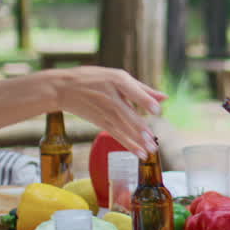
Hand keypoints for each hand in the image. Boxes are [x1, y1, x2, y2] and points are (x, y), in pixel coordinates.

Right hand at [53, 66, 167, 157]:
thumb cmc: (95, 79)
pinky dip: (128, 144)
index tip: (157, 111)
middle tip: (152, 140)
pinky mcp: (101, 122)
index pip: (132, 91)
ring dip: (136, 140)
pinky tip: (139, 153)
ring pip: (122, 127)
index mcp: (116, 80)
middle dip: (139, 129)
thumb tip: (165, 97)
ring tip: (150, 151)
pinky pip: (116, 134)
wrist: (64, 88)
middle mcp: (110, 97)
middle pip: (126, 114)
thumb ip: (143, 88)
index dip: (144, 101)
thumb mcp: (117, 77)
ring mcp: (104, 111)